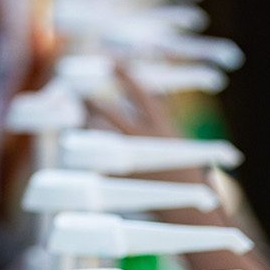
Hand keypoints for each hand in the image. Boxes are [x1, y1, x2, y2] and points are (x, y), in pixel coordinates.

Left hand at [87, 65, 216, 190]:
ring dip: (88, 126)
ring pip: (99, 134)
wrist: (188, 207)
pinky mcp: (121, 178)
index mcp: (162, 127)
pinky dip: (93, 154)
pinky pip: (99, 160)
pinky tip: (86, 151)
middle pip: (109, 113)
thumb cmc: (185, 171)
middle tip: (80, 94)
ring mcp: (131, 159)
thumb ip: (163, 116)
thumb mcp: (178, 138)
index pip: (140, 91)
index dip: (125, 73)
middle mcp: (145, 140)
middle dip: (91, 101)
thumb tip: (154, 91)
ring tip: (81, 120)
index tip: (113, 62)